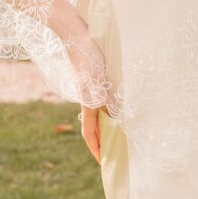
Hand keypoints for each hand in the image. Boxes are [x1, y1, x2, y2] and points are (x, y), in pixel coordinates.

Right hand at [62, 28, 109, 165]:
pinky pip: (103, 102)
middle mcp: (88, 99)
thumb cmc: (88, 57)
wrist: (78, 36)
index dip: (96, 148)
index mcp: (87, 102)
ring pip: (99, 115)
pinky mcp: (95, 81)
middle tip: (115, 153)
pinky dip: (110, 111)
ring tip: (120, 136)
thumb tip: (112, 119)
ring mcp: (91, 91)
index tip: (103, 162)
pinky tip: (118, 110)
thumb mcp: (97, 80)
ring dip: (108, 127)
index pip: (90, 132)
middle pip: (95, 127)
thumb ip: (102, 98)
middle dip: (103, 142)